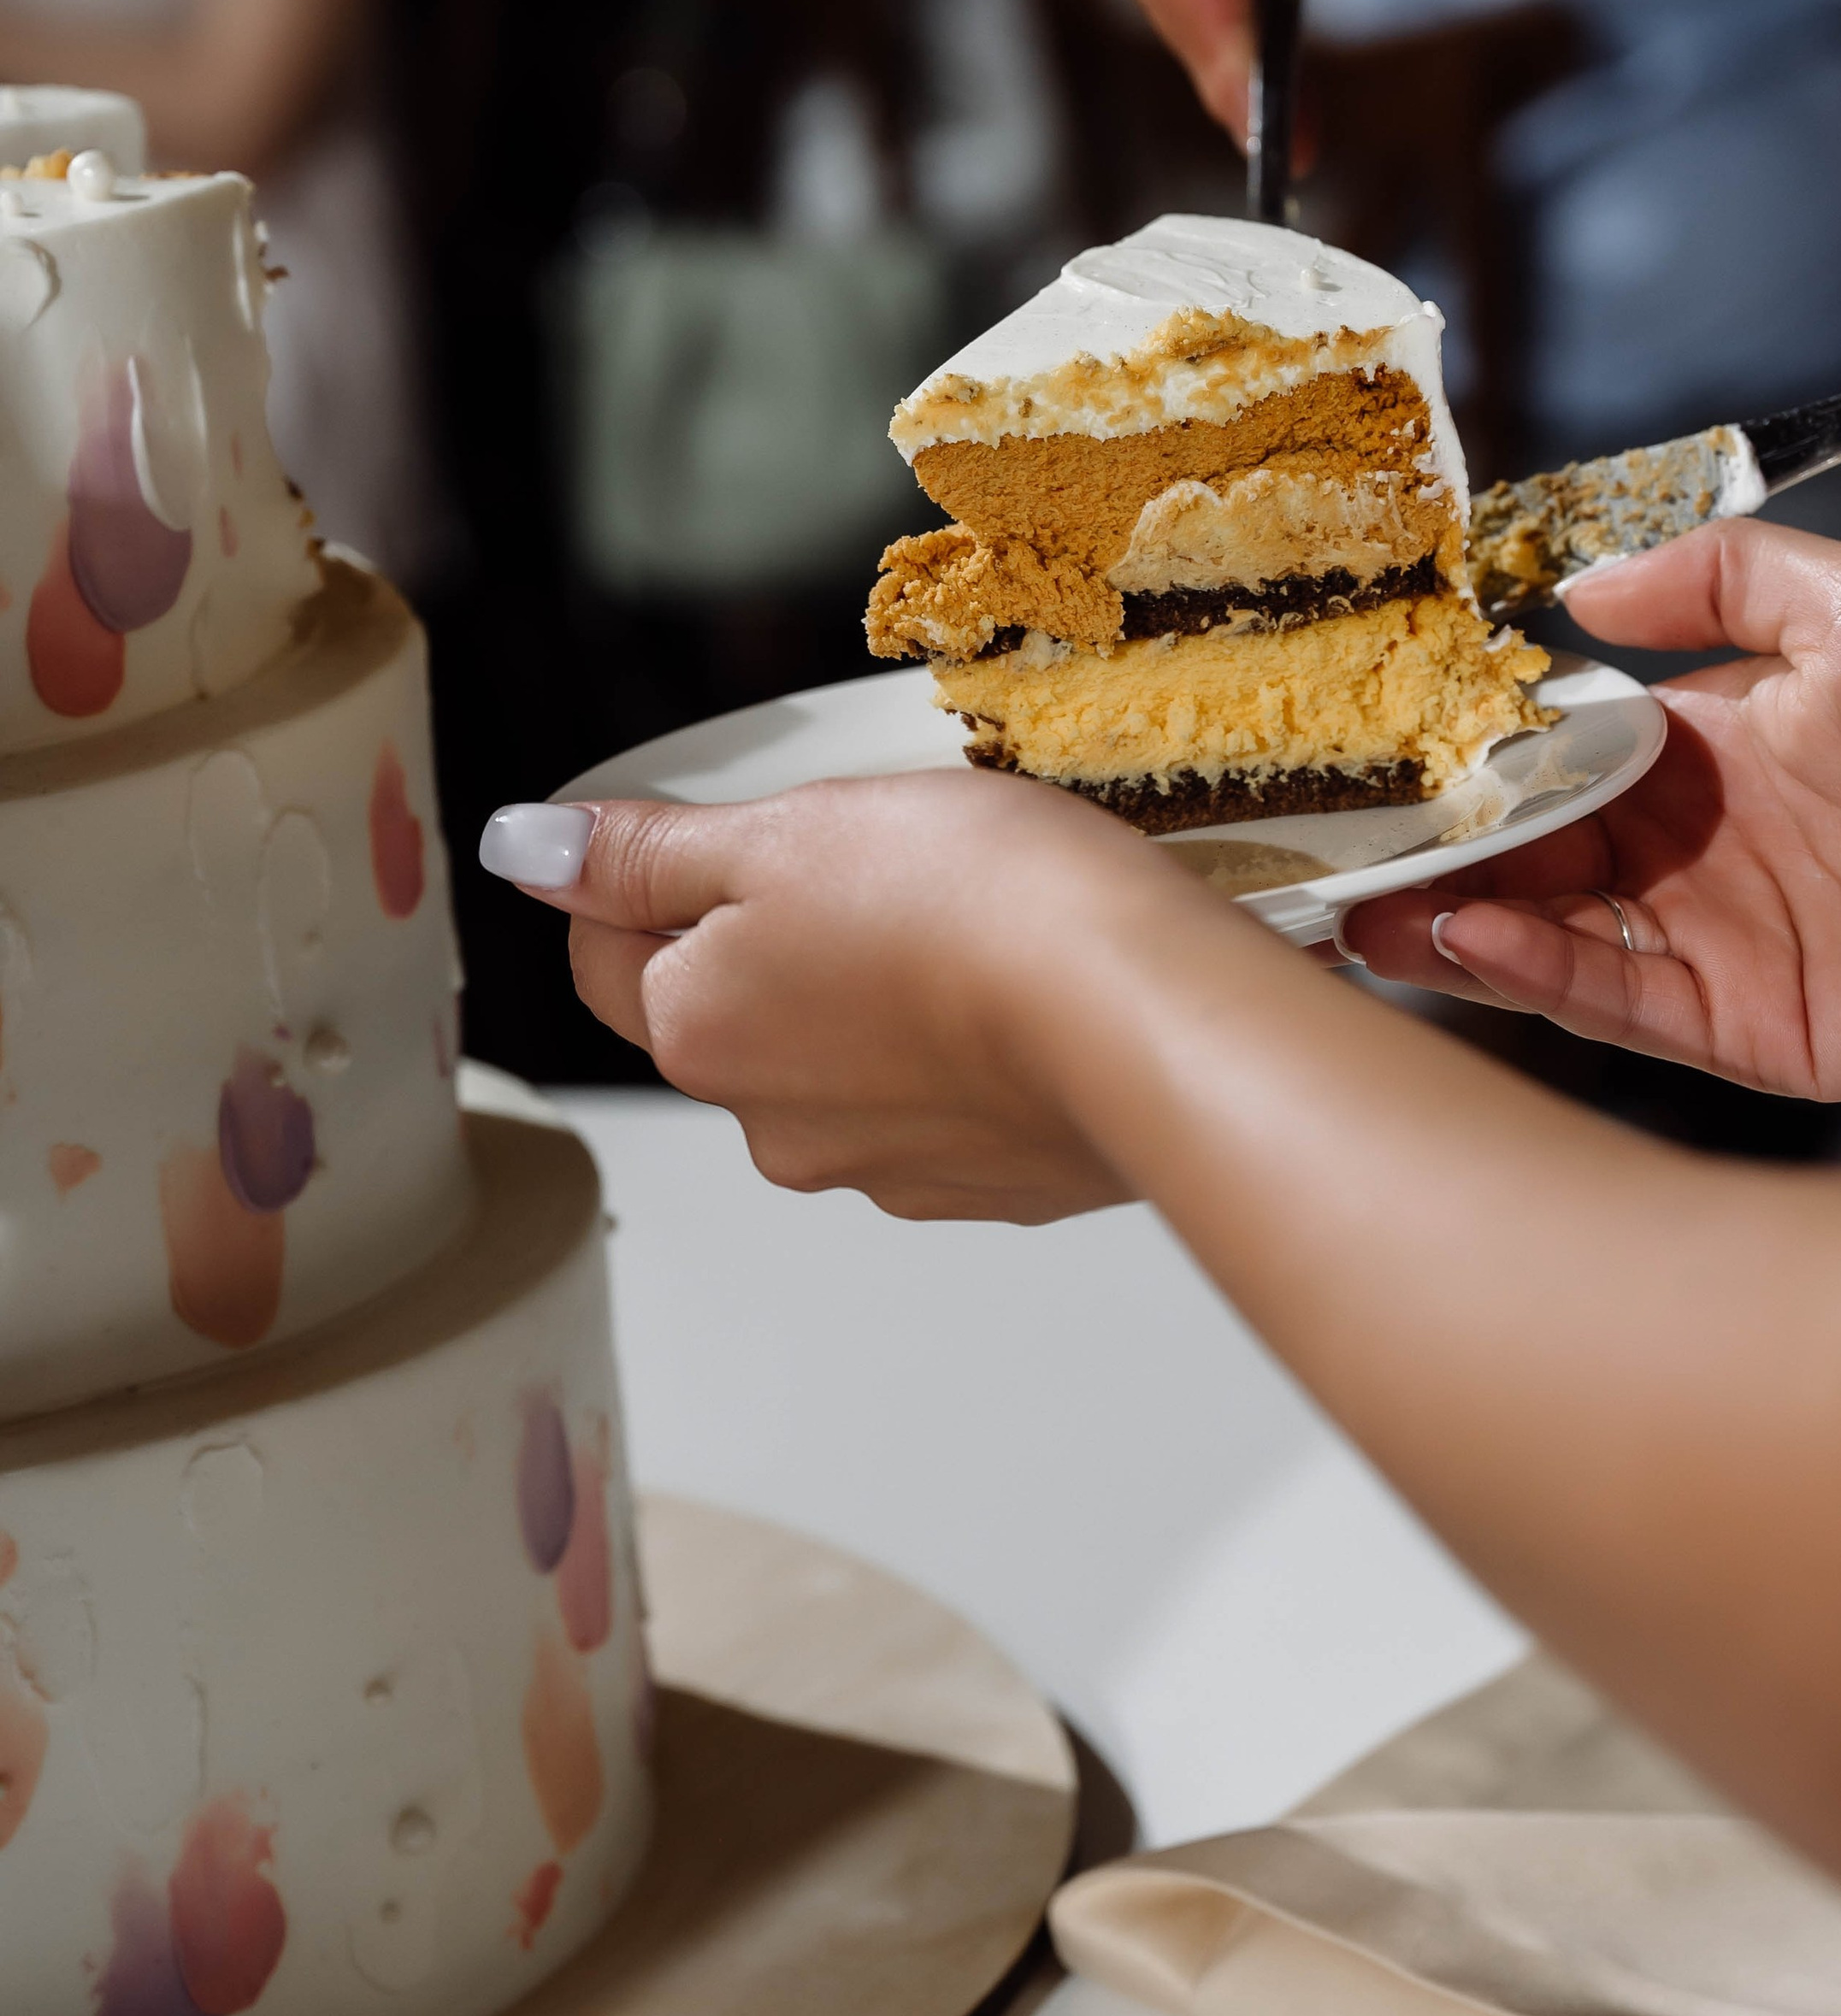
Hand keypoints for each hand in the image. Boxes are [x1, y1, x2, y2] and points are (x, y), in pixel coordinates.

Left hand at [508, 768, 1203, 1221]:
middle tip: (871, 861)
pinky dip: (967, 1051)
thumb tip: (522, 852)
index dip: (655, 876)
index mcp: (699, 1032)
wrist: (1143, 1017)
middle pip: (734, 1010)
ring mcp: (885, 1167)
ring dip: (879, 998)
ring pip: (844, 1060)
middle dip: (780, 938)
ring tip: (968, 922)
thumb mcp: (783, 830)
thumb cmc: (972, 906)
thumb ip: (645, 853)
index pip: (607, 955)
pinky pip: (946, 1104)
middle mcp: (772, 1125)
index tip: (736, 830)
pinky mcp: (988, 1185)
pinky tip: (1023, 995)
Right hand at [1337, 522, 1840, 1099]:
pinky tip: (1468, 934)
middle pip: (1532, 858)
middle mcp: (1703, 854)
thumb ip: (1719, 576)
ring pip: (1550, 940)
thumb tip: (1580, 593)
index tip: (1381, 749)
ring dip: (1453, 923)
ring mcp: (1720, 946)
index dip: (1472, 757)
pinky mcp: (1748, 1031)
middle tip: (1328, 847)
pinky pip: (1616, 1005)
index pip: (1559, 759)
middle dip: (1433, 855)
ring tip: (1366, 904)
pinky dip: (1534, 974)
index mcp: (1718, 750)